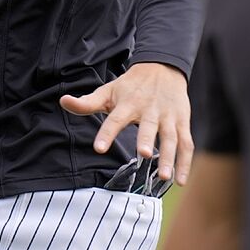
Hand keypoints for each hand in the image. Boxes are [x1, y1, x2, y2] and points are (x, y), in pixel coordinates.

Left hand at [60, 62, 193, 185]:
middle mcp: (150, 110)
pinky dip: (186, 163)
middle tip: (144, 153)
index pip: (115, 119)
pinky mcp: (182, 122)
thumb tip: (63, 101)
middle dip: (147, 139)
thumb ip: (87, 102)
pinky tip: (180, 181)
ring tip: (165, 177)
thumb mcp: (108, 91)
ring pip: (172, 138)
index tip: (99, 148)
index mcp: (128, 103)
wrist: (163, 68)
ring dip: (170, 157)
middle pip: (149, 126)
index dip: (107, 133)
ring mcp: (169, 116)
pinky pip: (186, 144)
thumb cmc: (130, 86)